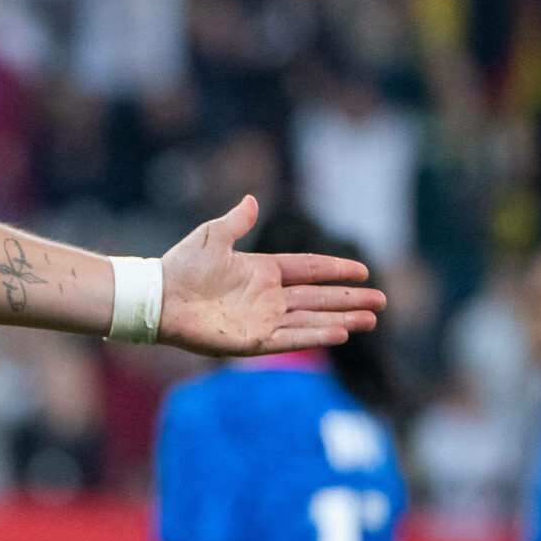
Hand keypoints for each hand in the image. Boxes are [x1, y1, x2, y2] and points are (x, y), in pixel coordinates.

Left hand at [155, 196, 381, 356]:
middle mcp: (268, 297)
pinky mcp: (253, 340)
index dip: (336, 270)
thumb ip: (237, 221)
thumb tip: (253, 199)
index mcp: (262, 271)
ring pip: (312, 319)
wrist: (159, 298)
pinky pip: (291, 339)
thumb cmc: (182, 266)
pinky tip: (341, 332)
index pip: (309, 269)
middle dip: (349, 299)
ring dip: (341, 319)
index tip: (364, 271)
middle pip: (318, 297)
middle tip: (382, 301)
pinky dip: (315, 336)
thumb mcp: (213, 236)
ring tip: (371, 319)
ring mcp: (262, 319)